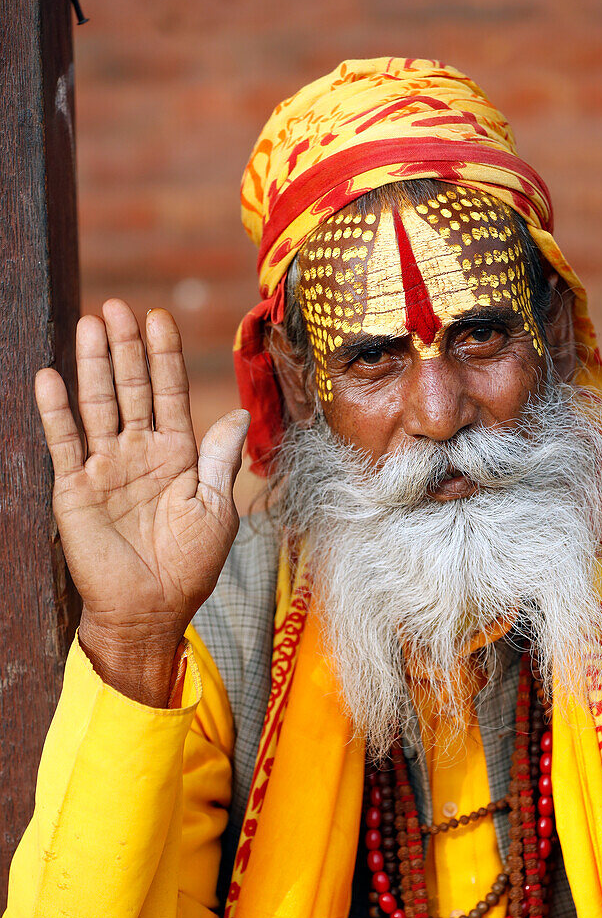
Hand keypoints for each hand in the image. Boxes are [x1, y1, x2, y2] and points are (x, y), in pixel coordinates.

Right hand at [35, 299, 249, 704]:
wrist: (152, 610)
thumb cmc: (190, 564)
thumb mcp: (216, 509)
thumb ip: (219, 459)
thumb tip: (236, 413)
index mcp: (177, 455)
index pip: (169, 393)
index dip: (164, 357)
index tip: (158, 318)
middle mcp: (139, 453)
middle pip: (132, 389)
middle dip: (126, 349)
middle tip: (117, 307)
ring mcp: (105, 467)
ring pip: (98, 405)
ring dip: (94, 366)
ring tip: (89, 325)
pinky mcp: (74, 488)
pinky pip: (64, 442)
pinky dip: (56, 411)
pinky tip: (49, 376)